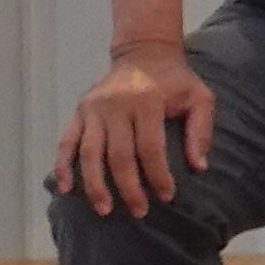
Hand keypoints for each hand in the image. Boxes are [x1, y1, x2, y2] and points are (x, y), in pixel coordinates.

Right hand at [50, 38, 215, 216]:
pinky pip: (67, 141)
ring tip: (104, 209)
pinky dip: (63, 165)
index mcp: (147, 101)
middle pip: (119, 155)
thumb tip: (199, 167)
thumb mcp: (200, 97)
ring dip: (95, 184)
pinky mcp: (79, 111)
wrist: (144, 53)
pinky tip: (66, 188)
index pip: (150, 148)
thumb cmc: (176, 80)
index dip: (158, 175)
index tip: (166, 196)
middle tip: (139, 212)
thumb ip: (200, 130)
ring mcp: (93, 108)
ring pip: (90, 153)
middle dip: (128, 187)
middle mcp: (116, 105)